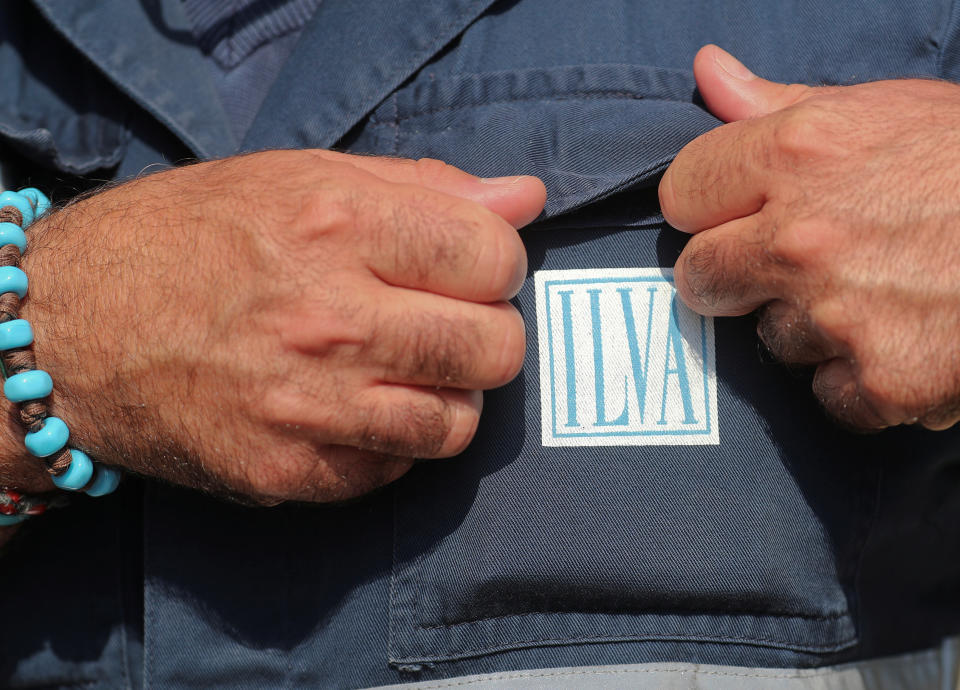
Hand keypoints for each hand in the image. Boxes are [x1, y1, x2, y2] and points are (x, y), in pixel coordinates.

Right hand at [3, 150, 544, 502]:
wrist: (73, 328)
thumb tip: (526, 199)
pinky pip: (396, 471)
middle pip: (495, 348)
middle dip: (489, 333)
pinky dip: (393, 443)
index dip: (496, 262)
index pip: (495, 257)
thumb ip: (424, 186)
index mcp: (337, 224)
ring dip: (450, 396)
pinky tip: (358, 410)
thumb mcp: (298, 176)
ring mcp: (308, 405)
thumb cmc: (189, 237)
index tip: (470, 267)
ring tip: (408, 372)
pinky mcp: (287, 472)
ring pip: (459, 424)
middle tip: (448, 322)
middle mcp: (328, 318)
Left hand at [660, 45, 959, 430]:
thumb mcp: (884, 108)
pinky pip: (831, 394)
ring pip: (773, 340)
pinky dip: (863, 380)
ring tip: (881, 296)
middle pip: (700, 277)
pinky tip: (909, 342)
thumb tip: (707, 72)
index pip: (681, 193)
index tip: (736, 214)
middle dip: (733, 275)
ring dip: (811, 328)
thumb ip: (778, 103)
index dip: (707, 208)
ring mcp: (838, 315)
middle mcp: (803, 237)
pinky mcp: (881, 382)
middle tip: (792, 267)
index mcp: (798, 153)